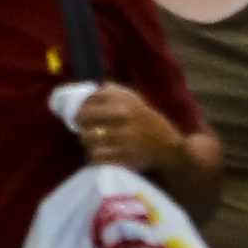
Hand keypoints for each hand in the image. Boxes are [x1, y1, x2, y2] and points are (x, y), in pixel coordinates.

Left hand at [68, 83, 184, 170]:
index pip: (87, 101)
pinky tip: (99, 155)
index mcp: (121, 99)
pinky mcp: (123, 155)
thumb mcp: (133, 98)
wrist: (166, 145)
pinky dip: (94, 157)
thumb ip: (111, 91)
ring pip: (86, 138)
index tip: (84, 116)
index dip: (82, 109)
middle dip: (81, 125)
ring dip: (87, 142)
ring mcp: (123, 136)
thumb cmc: (145, 120)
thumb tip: (88, 91)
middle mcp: (121, 115)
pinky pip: (95, 156)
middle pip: (82, 118)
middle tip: (85, 130)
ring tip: (93, 143)